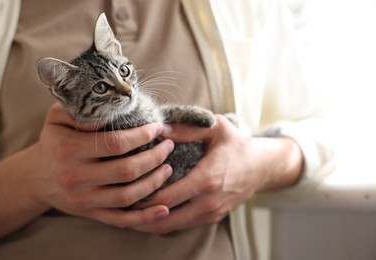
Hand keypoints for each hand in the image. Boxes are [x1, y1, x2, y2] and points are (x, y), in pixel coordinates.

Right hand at [32, 103, 173, 227]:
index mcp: (68, 150)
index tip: (158, 128)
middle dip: (154, 157)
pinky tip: (164, 209)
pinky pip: (120, 219)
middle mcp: (75, 177)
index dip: (142, 136)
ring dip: (154, 182)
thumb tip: (112, 113)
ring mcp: (84, 199)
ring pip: (127, 196)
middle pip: (126, 170)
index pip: (116, 143)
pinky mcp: (90, 213)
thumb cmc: (54, 142)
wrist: (38, 177)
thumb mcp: (57, 118)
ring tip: (168, 168)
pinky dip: (144, 217)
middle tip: (168, 146)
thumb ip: (81, 111)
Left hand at [133, 115, 302, 233]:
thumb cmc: (236, 145)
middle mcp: (207, 202)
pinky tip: (148, 212)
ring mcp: (210, 214)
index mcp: (206, 179)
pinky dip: (163, 222)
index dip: (140, 195)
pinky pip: (181, 226)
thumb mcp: (216, 128)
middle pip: (163, 218)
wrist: (261, 168)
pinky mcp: (211, 219)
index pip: (165, 197)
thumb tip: (159, 129)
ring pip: (171, 226)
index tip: (122, 188)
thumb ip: (187, 128)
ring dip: (147, 222)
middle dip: (138, 214)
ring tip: (126, 211)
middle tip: (116, 204)